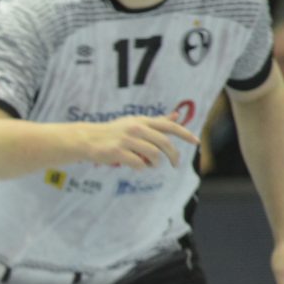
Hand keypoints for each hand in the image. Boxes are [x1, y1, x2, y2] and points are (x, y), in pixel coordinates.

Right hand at [74, 116, 198, 168]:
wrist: (87, 139)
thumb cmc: (113, 132)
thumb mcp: (135, 123)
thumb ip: (156, 122)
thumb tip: (177, 116)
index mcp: (142, 121)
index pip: (169, 126)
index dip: (185, 134)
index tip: (197, 142)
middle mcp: (136, 128)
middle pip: (164, 143)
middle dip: (173, 156)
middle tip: (175, 164)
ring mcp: (126, 140)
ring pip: (153, 155)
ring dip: (156, 163)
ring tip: (152, 166)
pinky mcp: (117, 151)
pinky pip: (138, 163)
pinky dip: (142, 168)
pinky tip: (138, 167)